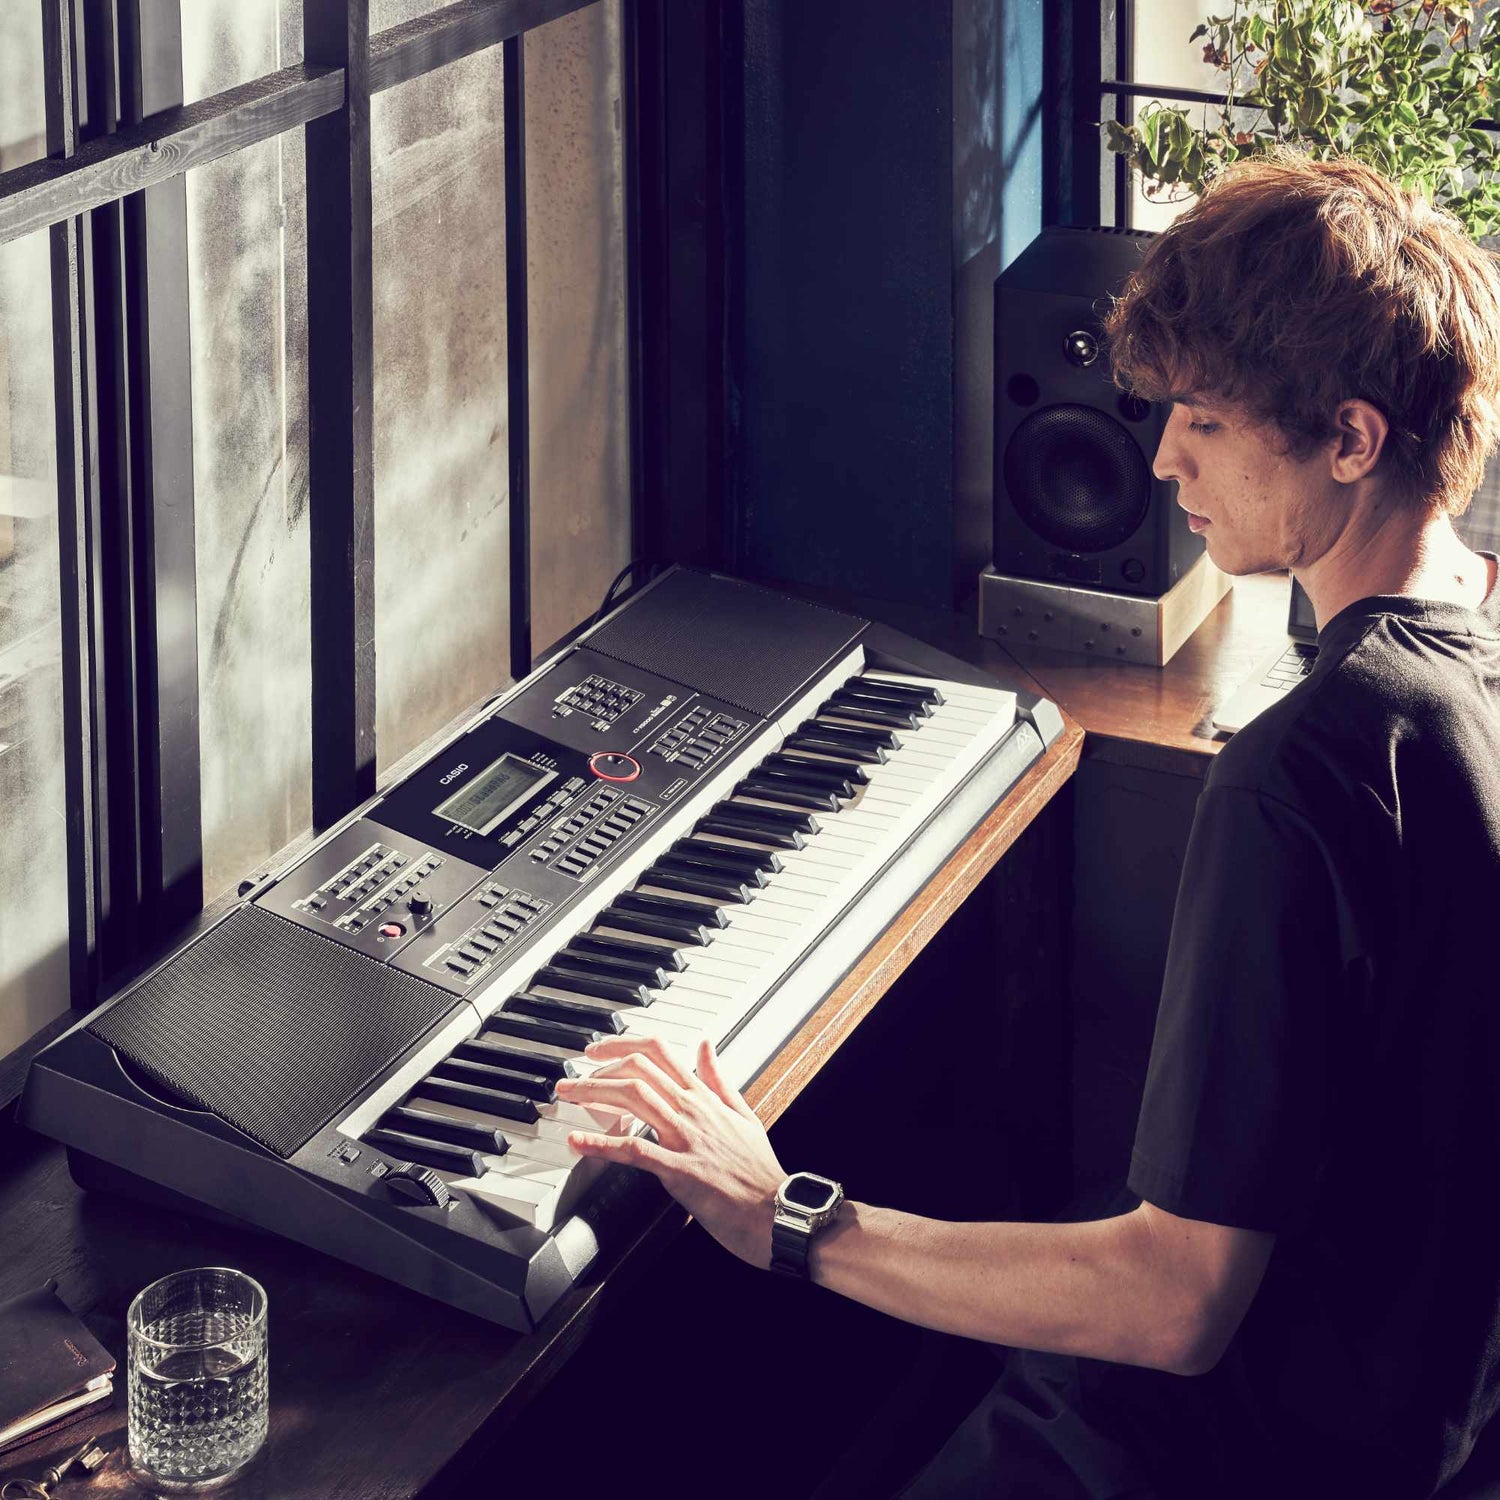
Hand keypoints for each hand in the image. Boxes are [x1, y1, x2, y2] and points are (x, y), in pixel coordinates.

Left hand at [557, 1034, 785, 1268]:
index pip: (660, 1052)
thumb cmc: (761, 1171)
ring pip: (633, 1098)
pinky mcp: (679, 1170)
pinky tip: (577, 1141)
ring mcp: (685, 1138)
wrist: (777, 1211)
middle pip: (639, 1069)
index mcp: (705, 1097)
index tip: (598, 1050)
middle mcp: (692, 1110)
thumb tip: (705, 1045)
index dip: (623, 1045)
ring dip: (593, 1093)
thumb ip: (719, 1079)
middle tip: (572, 1076)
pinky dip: (601, 1143)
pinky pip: (634, 1150)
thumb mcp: (743, 1113)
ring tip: (566, 1095)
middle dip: (598, 1067)